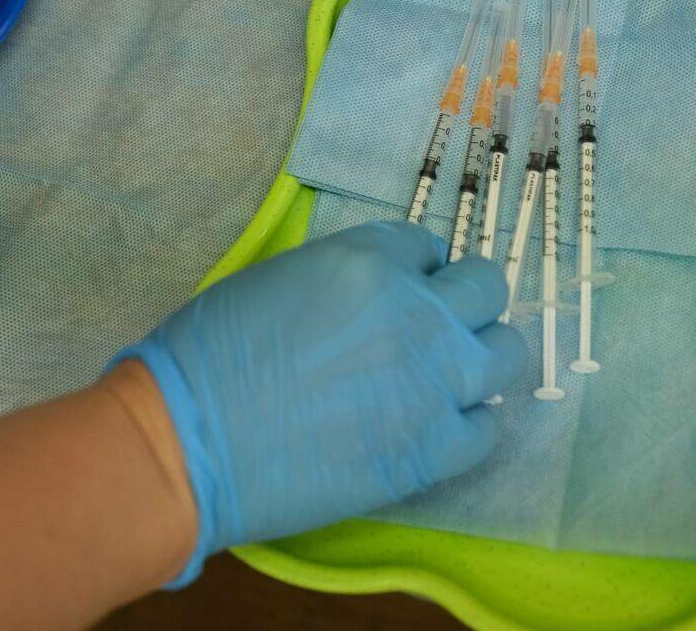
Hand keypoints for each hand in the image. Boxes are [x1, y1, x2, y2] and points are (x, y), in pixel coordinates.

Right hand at [116, 221, 524, 585]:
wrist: (188, 443)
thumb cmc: (207, 355)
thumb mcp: (278, 278)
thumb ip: (343, 279)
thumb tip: (370, 295)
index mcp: (372, 259)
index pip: (428, 246)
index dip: (417, 269)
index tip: (403, 291)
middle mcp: (419, 311)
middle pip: (485, 287)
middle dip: (464, 301)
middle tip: (432, 329)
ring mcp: (434, 381)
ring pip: (507, 352)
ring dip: (481, 358)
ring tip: (447, 377)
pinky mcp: (433, 449)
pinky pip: (488, 429)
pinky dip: (467, 425)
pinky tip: (437, 428)